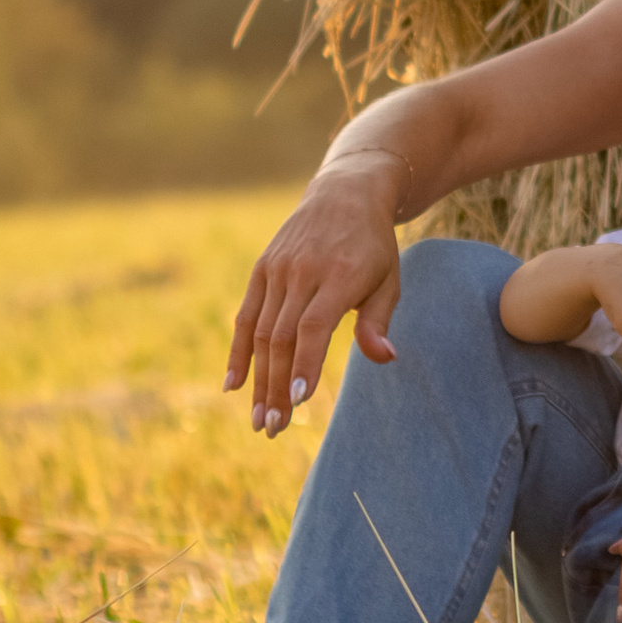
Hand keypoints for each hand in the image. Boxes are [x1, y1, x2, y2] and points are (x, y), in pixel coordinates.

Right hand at [222, 156, 405, 436]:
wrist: (345, 193)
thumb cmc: (374, 246)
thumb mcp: (389, 279)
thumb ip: (379, 321)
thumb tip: (385, 358)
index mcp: (340, 274)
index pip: (314, 325)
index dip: (304, 363)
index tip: (299, 400)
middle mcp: (304, 271)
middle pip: (282, 337)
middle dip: (277, 387)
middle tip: (274, 428)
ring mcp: (278, 269)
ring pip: (261, 333)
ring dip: (258, 380)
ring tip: (260, 420)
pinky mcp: (262, 269)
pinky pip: (245, 316)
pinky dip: (237, 352)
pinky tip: (233, 386)